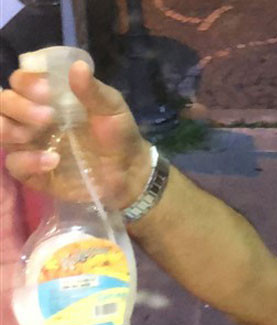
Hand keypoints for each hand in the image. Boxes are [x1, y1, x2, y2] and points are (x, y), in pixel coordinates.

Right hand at [0, 60, 151, 209]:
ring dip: (10, 129)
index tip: (47, 91)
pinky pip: (14, 164)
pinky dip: (28, 161)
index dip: (27, 82)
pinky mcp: (32, 171)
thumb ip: (93, 91)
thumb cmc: (118, 134)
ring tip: (36, 133)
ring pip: (0, 129)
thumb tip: (77, 66)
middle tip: (48, 116)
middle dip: (17, 105)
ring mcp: (30, 144)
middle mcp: (33, 117)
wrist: (130, 172)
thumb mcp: (112, 109)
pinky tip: (52, 160)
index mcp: (49, 97)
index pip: (21, 81)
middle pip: (3, 102)